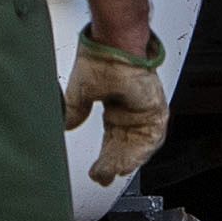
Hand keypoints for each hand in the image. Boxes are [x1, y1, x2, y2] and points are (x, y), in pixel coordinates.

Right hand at [66, 27, 170, 187]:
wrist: (116, 44)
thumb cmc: (101, 56)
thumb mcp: (82, 92)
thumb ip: (76, 110)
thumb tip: (66, 125)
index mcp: (114, 102)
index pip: (111, 137)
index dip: (104, 155)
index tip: (97, 170)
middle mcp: (130, 107)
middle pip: (124, 143)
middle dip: (113, 162)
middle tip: (103, 177)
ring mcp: (144, 108)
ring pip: (138, 143)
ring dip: (125, 160)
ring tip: (112, 174)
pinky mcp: (155, 108)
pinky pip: (151, 137)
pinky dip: (140, 153)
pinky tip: (128, 163)